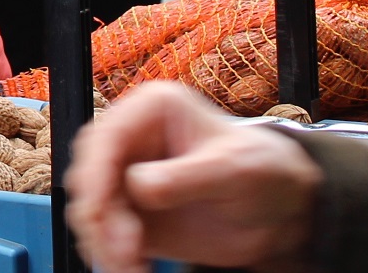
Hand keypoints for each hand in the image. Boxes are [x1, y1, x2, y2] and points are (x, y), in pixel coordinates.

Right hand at [65, 83, 320, 272]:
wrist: (280, 212)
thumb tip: (137, 186)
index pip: (106, 136)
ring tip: (133, 265)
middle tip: (126, 246)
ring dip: (102, 240)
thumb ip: (187, 176)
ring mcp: (126, 178)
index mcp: (151, 111)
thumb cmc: (263, 174)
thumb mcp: (234, 170)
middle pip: (87, 172)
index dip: (96, 171)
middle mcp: (131, 140)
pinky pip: (103, 233)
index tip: (98, 208)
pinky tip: (135, 269)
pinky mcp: (129, 213)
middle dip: (99, 213)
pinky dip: (110, 255)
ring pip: (89, 207)